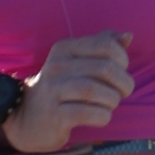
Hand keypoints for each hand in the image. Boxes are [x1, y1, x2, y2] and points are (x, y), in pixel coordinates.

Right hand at [6, 31, 134, 152]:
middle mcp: (56, 66)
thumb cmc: (62, 88)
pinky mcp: (54, 115)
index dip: (122, 59)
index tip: (121, 72)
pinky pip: (87, 112)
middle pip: (105, 68)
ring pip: (95, 90)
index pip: (105, 44)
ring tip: (111, 104)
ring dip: (113, 99)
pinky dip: (103, 115)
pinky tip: (102, 116)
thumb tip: (128, 35)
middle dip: (123, 83)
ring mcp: (53, 91)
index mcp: (64, 49)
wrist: (26, 118)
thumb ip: (102, 46)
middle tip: (123, 92)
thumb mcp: (78, 62)